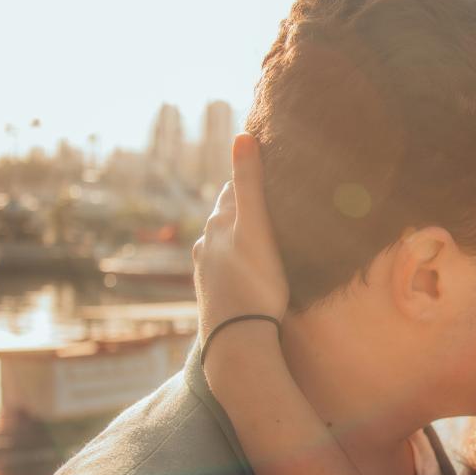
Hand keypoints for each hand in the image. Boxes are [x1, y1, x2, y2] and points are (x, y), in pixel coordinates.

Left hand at [193, 134, 289, 341]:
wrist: (236, 338)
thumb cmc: (255, 282)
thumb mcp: (257, 228)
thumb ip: (249, 183)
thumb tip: (241, 135)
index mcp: (219, 224)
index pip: (232, 188)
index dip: (247, 175)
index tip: (265, 165)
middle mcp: (206, 244)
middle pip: (225, 215)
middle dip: (243, 205)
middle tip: (269, 198)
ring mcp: (206, 271)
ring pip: (222, 243)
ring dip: (238, 235)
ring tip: (261, 234)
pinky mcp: (212, 294)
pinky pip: (224, 267)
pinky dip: (236, 260)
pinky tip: (248, 269)